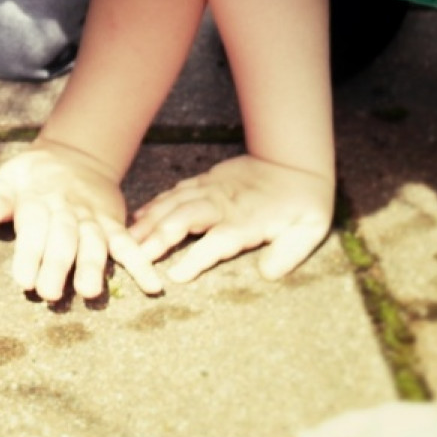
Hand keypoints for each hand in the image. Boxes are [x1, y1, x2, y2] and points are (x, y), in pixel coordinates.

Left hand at [0, 141, 163, 300]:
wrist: (74, 155)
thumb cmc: (33, 177)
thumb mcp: (10, 177)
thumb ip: (0, 197)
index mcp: (38, 199)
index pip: (34, 227)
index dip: (29, 253)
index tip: (23, 281)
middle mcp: (68, 209)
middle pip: (64, 238)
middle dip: (57, 265)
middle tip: (49, 294)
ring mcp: (93, 217)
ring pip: (94, 242)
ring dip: (92, 266)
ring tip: (90, 292)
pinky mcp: (113, 224)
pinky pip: (128, 243)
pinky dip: (141, 263)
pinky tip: (153, 286)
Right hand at [128, 154, 332, 282]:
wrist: (294, 160)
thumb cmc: (304, 202)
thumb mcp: (310, 230)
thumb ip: (289, 253)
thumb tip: (267, 274)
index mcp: (247, 222)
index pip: (217, 243)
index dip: (196, 260)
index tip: (175, 277)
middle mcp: (223, 205)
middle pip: (184, 219)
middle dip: (157, 238)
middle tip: (134, 257)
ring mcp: (211, 190)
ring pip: (173, 204)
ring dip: (149, 222)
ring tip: (126, 240)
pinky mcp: (204, 181)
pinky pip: (174, 192)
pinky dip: (154, 204)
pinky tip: (138, 217)